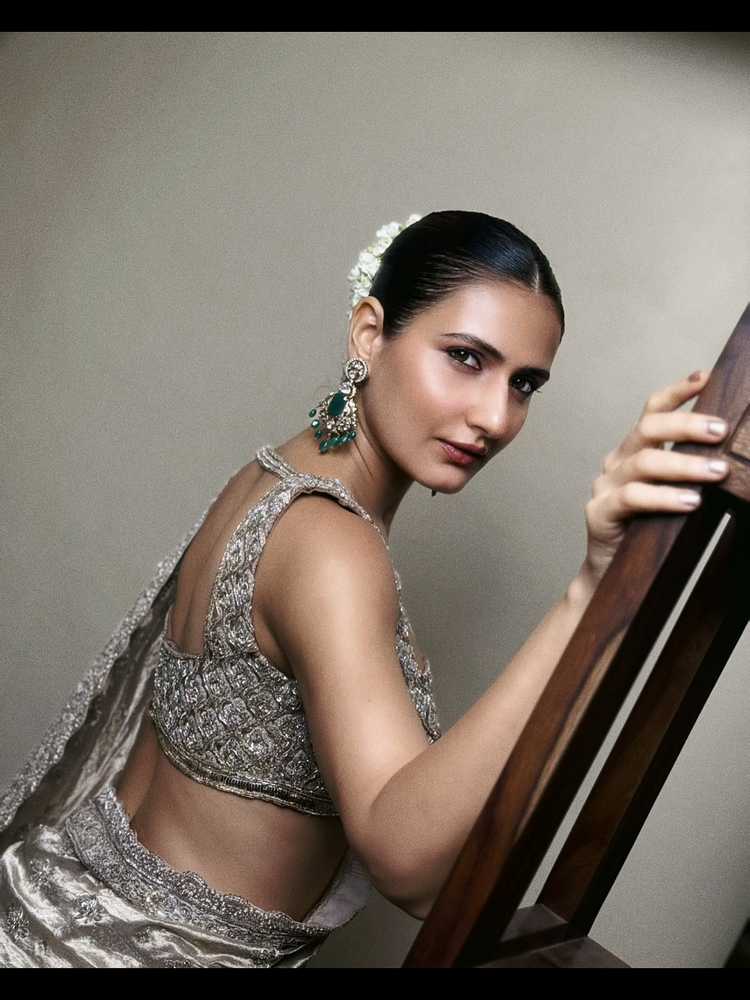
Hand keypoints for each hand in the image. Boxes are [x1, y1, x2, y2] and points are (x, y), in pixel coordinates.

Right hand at [581, 370, 729, 584]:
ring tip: (717, 472)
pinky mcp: (599, 512)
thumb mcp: (671, 496)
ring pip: (645, 462)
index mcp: (634, 452)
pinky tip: (690, 502)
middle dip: (687, 425)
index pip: (652, 412)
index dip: (677, 393)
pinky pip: (632, 497)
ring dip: (685, 465)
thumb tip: (731, 456)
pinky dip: (664, 497)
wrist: (610, 574)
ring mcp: (605, 486)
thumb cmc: (647, 533)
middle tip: (722, 431)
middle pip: (648, 429)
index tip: (705, 377)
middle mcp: (616, 462)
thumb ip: (689, 474)